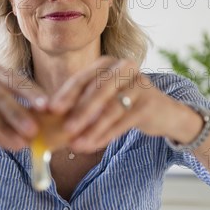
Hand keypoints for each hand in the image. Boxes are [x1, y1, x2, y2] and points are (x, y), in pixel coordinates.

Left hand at [48, 56, 180, 152]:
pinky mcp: (150, 102)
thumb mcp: (102, 99)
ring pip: (112, 108)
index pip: (82, 78)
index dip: (66, 94)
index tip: (50, 110)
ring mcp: (140, 84)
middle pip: (98, 90)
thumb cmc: (123, 104)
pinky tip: (93, 146)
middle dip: (80, 111)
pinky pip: (124, 121)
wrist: (162, 112)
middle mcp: (124, 68)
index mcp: (107, 63)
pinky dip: (107, 135)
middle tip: (65, 129)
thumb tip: (47, 117)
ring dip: (92, 128)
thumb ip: (79, 104)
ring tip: (76, 144)